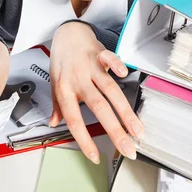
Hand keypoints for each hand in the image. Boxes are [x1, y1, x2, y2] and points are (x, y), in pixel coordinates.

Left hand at [49, 22, 143, 163]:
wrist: (66, 34)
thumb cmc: (62, 61)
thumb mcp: (54, 84)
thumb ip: (57, 106)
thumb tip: (54, 123)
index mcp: (64, 90)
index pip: (74, 120)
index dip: (84, 140)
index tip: (96, 156)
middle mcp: (78, 80)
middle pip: (98, 108)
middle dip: (115, 131)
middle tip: (127, 149)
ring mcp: (90, 67)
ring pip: (110, 90)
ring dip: (125, 111)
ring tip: (137, 129)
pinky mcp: (100, 53)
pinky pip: (110, 59)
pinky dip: (117, 66)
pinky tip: (126, 77)